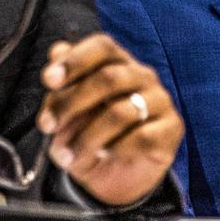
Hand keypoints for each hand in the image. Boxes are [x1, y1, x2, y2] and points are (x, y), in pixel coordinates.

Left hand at [37, 34, 182, 205]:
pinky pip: (140, 138)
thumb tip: (56, 52)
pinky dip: (114, 150)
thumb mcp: (69, 113)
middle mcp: (142, 75)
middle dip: (71, 103)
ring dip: (85, 137)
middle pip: (109, 78)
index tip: (48, 80)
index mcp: (118, 62)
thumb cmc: (92, 132)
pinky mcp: (172, 129)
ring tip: (67, 155)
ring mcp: (160, 101)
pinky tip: (103, 156)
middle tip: (47, 125)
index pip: (102, 47)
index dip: (75, 60)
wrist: (119, 173)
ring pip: (120, 113)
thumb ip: (62, 85)